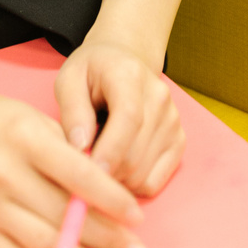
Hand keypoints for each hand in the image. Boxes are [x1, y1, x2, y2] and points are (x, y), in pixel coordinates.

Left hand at [54, 41, 184, 197]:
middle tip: (83, 166)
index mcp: (130, 75)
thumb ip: (72, 111)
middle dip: (105, 172)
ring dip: (116, 179)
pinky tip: (117, 166)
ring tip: (98, 159)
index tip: (90, 171)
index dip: (110, 150)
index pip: (129, 118)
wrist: (124, 63)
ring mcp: (173, 120)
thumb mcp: (69, 80)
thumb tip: (80, 147)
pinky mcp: (178, 141)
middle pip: (134, 154)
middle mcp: (159, 97)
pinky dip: (131, 185)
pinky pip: (153, 183)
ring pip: (143, 174)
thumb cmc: (92, 73)